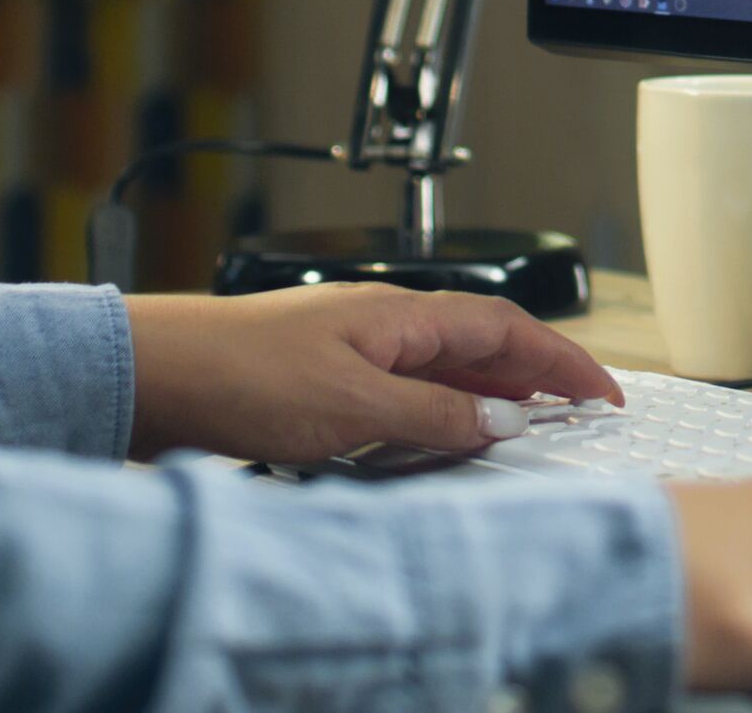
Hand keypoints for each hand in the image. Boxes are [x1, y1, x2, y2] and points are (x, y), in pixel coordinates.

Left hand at [119, 284, 620, 464]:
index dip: (561, 358)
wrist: (149, 376)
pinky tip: (434, 437)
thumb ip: (435, 411)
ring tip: (522, 428)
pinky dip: (437, 411)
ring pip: (441, 366)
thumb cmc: (237, 373)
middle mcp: (379, 322)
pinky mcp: (318, 381)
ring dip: (487, 394)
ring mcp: (349, 348)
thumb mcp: (354, 405)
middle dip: (536, 374)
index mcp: (399, 314)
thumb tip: (499, 419)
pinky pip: (402, 390)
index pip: (506, 327)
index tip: (602, 390)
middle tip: (578, 411)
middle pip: (480, 342)